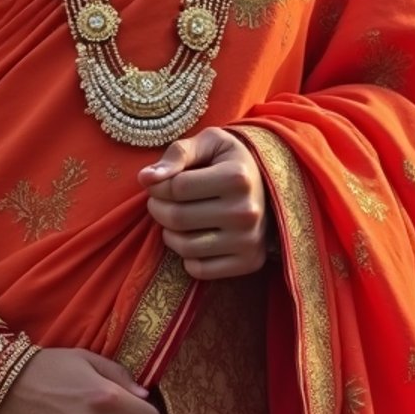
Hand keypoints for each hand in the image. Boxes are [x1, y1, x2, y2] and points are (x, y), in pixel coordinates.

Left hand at [139, 127, 269, 280]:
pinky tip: (193, 238)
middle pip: (177, 217)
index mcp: (237, 177)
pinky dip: (187, 257)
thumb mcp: (209, 143)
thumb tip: (146, 178)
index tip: (159, 183)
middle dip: (158, 208)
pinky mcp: (250, 262)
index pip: (176, 187)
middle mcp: (247, 211)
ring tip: (174, 218)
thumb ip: (178, 154)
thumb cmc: (230, 162)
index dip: (158, 185)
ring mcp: (250, 240)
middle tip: (160, 201)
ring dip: (169, 233)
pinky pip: (199, 270)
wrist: (269, 188)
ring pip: (185, 246)